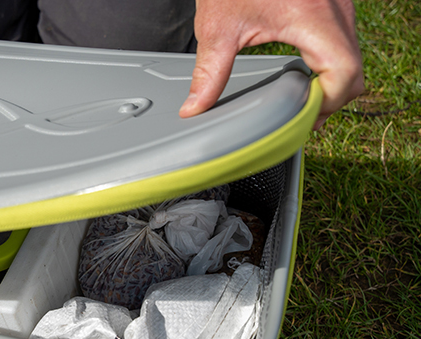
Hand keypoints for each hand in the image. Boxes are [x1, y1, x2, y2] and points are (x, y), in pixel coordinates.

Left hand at [179, 0, 363, 129]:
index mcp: (313, 16)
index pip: (345, 72)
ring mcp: (339, 6)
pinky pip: (344, 44)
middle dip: (330, 100)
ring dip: (331, 84)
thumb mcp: (218, 27)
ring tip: (298, 100)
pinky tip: (302, 76)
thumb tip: (195, 108)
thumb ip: (209, 72)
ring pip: (352, 58)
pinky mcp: (333, 6)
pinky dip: (329, 66)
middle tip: (298, 117)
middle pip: (354, 71)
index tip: (303, 118)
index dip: (329, 103)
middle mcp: (336, 10)